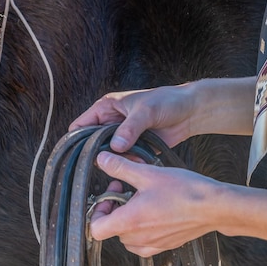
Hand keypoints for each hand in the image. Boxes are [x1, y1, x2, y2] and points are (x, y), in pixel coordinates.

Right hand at [69, 84, 195, 151]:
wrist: (189, 112)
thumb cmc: (166, 101)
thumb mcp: (146, 111)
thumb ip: (130, 129)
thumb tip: (116, 147)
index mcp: (106, 108)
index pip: (80, 125)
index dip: (77, 139)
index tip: (79, 154)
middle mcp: (111, 123)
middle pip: (92, 143)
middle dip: (96, 153)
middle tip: (102, 163)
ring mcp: (122, 137)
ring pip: (108, 154)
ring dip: (115, 160)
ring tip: (124, 161)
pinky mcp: (135, 148)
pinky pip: (125, 160)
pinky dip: (129, 163)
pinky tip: (139, 160)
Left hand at [89, 151, 220, 256]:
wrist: (214, 207)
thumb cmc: (184, 191)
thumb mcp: (148, 173)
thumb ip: (121, 167)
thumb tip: (102, 159)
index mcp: (130, 222)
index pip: (95, 229)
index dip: (97, 211)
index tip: (109, 196)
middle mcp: (139, 239)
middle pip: (112, 230)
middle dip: (115, 209)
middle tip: (126, 189)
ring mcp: (153, 245)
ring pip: (127, 237)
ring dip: (129, 219)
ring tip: (142, 199)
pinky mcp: (165, 246)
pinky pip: (144, 243)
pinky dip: (143, 229)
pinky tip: (155, 210)